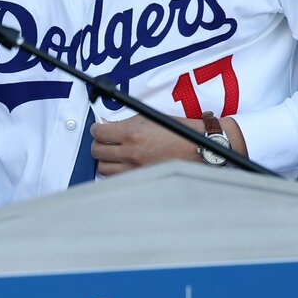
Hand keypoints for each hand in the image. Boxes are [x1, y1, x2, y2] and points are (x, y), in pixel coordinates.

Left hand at [90, 113, 245, 175]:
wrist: (201, 145)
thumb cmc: (180, 130)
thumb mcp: (150, 118)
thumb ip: (127, 123)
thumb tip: (109, 125)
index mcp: (132, 133)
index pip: (99, 133)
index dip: (96, 129)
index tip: (99, 129)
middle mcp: (131, 153)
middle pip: (97, 152)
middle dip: (98, 144)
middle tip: (104, 141)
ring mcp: (136, 169)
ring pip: (103, 169)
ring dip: (105, 161)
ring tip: (112, 155)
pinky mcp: (143, 179)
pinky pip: (118, 179)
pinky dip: (116, 173)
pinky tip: (123, 166)